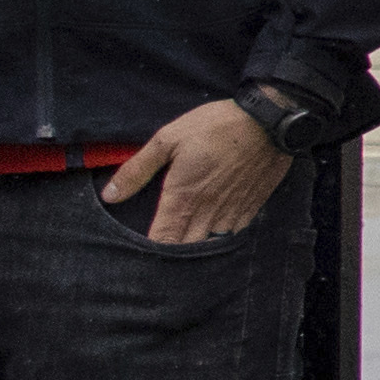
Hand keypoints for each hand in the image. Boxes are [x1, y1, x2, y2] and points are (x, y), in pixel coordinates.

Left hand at [103, 95, 289, 248]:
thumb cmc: (215, 127)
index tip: (141, 256)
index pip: (163, 239)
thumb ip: (137, 169)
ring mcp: (232, 211)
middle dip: (173, 258)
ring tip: (186, 252)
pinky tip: (214, 235)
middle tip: (161, 258)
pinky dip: (221, 240)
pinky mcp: (251, 207)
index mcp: (183, 197)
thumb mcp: (167, 139)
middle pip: (187, 249)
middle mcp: (208, 211)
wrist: (269, 121)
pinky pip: (234, 235)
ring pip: (212, 246)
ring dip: (198, 251)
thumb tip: (109, 195)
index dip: (151, 253)